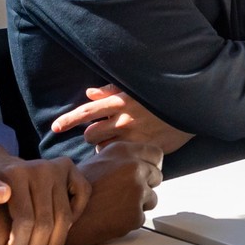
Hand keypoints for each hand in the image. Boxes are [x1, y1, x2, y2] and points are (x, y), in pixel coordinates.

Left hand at [0, 141, 89, 244]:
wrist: (3, 168)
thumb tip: (3, 194)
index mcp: (15, 173)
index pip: (25, 220)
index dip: (19, 244)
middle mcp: (40, 168)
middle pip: (46, 222)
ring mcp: (58, 168)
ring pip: (65, 217)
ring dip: (55, 241)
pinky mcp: (71, 169)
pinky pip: (82, 195)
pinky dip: (75, 215)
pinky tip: (60, 226)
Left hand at [52, 85, 193, 154]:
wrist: (190, 106)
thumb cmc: (159, 95)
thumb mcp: (134, 88)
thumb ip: (110, 90)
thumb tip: (89, 93)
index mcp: (119, 101)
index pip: (86, 111)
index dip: (67, 120)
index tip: (54, 128)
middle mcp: (123, 119)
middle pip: (90, 135)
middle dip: (92, 135)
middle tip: (102, 133)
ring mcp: (133, 136)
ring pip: (104, 148)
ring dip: (105, 146)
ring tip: (116, 142)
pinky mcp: (143, 148)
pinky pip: (121, 156)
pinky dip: (119, 154)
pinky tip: (126, 150)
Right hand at [65, 141, 163, 244]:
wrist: (59, 215)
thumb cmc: (73, 190)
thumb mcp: (99, 162)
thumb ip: (121, 160)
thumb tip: (140, 162)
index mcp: (124, 151)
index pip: (156, 154)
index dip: (151, 165)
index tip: (146, 172)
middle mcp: (134, 168)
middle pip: (157, 176)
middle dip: (146, 185)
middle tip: (125, 194)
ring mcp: (137, 191)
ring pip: (152, 198)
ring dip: (138, 203)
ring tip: (115, 206)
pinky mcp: (135, 214)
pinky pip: (141, 217)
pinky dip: (129, 220)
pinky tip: (111, 217)